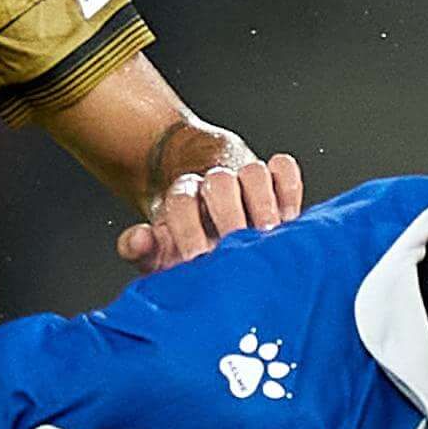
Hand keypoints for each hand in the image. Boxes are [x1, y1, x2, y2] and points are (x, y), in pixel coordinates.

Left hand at [117, 141, 301, 268]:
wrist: (210, 220)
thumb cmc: (186, 246)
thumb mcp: (159, 253)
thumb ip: (142, 249)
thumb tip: (137, 239)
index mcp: (183, 201)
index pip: (182, 202)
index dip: (189, 229)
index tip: (197, 258)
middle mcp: (214, 185)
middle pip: (220, 183)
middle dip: (229, 215)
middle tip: (236, 245)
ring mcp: (245, 180)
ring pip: (254, 173)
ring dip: (263, 203)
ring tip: (267, 236)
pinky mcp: (274, 181)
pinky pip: (284, 169)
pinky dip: (288, 187)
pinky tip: (289, 218)